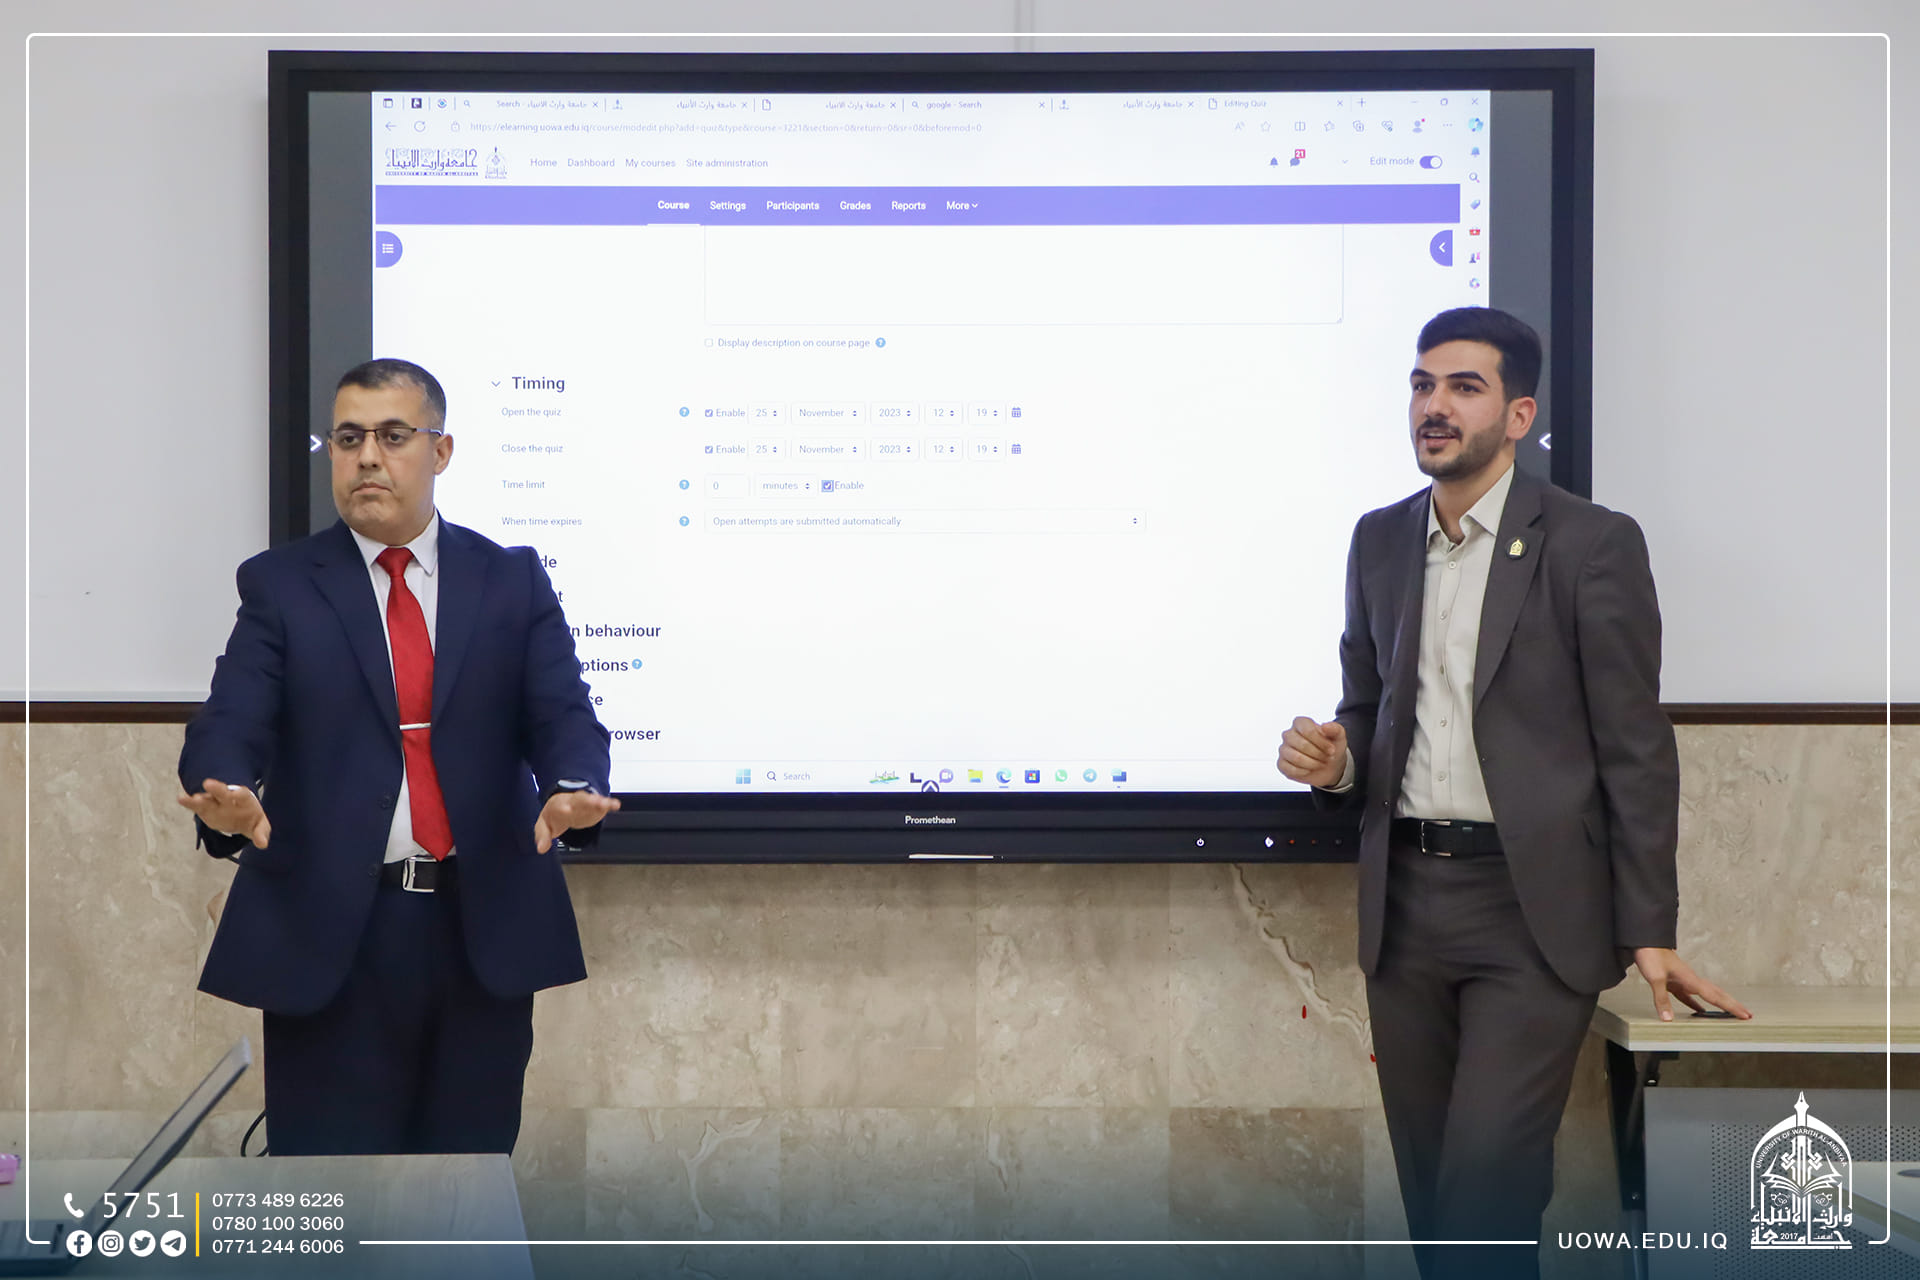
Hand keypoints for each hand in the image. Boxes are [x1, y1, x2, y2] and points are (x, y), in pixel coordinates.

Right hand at [176, 778, 271, 848]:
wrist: (242, 813)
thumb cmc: (252, 819)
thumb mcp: (260, 825)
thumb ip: (261, 833)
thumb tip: (262, 844)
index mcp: (244, 799)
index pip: (242, 795)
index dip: (238, 795)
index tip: (234, 794)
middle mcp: (228, 798)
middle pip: (222, 792)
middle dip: (216, 788)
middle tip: (208, 783)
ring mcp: (215, 802)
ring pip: (206, 799)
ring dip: (197, 798)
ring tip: (185, 797)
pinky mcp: (205, 809)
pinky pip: (195, 806)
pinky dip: (188, 803)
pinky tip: (181, 798)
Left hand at [533, 790, 621, 853]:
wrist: (563, 803)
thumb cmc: (553, 816)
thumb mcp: (543, 826)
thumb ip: (542, 837)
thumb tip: (541, 849)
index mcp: (557, 806)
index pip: (560, 807)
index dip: (563, 809)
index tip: (567, 810)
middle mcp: (572, 802)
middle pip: (579, 800)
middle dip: (586, 802)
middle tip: (593, 802)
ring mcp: (584, 803)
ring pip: (592, 800)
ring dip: (599, 801)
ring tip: (606, 804)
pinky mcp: (594, 806)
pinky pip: (602, 803)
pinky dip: (609, 803)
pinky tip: (615, 805)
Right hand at [1277, 716, 1347, 787]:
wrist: (1329, 765)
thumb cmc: (1331, 747)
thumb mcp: (1338, 736)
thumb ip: (1334, 728)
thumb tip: (1324, 726)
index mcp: (1300, 723)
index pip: (1308, 730)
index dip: (1322, 742)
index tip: (1332, 750)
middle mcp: (1288, 734)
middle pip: (1302, 745)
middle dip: (1319, 754)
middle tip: (1327, 758)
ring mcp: (1283, 749)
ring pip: (1296, 758)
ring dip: (1313, 764)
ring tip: (1320, 764)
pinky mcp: (1281, 764)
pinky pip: (1290, 769)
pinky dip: (1304, 772)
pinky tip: (1310, 769)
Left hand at [1634, 948, 1750, 1022]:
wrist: (1644, 941)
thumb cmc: (1651, 955)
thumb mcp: (1655, 978)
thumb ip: (1662, 999)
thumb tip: (1668, 1019)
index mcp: (1691, 979)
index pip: (1715, 996)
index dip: (1731, 1007)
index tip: (1745, 1015)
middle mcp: (1691, 980)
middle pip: (1717, 994)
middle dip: (1732, 1005)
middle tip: (1747, 1015)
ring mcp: (1684, 980)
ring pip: (1706, 995)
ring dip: (1718, 1004)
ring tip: (1730, 1014)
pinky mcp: (1674, 982)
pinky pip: (1689, 996)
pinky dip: (1697, 1005)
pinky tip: (1699, 1011)